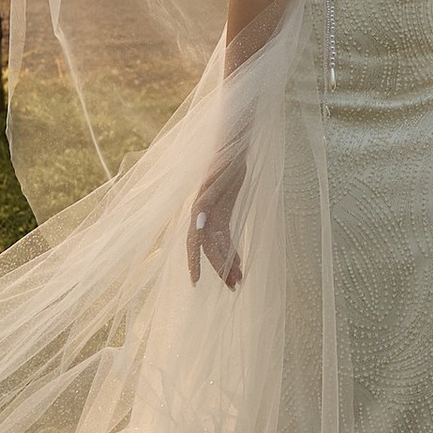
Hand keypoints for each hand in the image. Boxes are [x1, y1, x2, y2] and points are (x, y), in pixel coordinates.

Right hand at [188, 159, 244, 290]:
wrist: (233, 145)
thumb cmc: (225, 159)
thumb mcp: (217, 177)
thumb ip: (206, 199)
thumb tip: (196, 220)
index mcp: (199, 209)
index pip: (193, 241)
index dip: (193, 261)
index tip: (195, 281)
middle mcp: (204, 216)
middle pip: (210, 248)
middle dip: (220, 268)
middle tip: (234, 287)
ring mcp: (214, 215)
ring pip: (219, 246)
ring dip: (227, 263)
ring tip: (238, 282)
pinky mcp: (223, 213)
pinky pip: (226, 237)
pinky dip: (232, 251)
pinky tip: (239, 264)